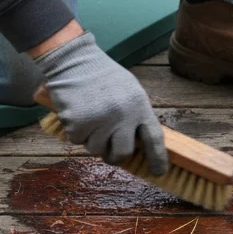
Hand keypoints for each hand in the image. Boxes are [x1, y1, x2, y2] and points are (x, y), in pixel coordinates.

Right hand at [34, 31, 167, 174]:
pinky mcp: (78, 123)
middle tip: (109, 152)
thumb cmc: (102, 76)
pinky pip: (77, 141)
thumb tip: (139, 143)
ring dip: (91, 139)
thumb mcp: (129, 90)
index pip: (154, 138)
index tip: (158, 172)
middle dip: (115, 157)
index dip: (158, 158)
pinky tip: (76, 113)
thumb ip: (135, 115)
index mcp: (139, 105)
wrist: (74, 61)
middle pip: (122, 153)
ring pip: (96, 149)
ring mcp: (100, 120)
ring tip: (89, 117)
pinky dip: (74, 131)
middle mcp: (122, 115)